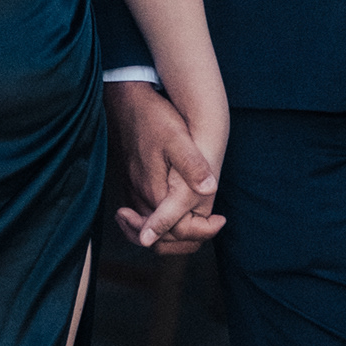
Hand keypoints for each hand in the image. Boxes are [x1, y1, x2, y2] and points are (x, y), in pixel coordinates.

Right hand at [106, 80, 226, 252]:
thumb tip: (210, 188)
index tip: (221, 219)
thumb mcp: (176, 138)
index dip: (205, 231)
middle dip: (188, 242)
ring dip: (173, 238)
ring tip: (198, 227)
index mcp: (155, 192)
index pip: (179, 232)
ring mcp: (133, 195)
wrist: (124, 103)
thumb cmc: (152, 118)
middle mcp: (141, 199)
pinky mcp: (131, 188)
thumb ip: (191, 165)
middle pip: (161, 243)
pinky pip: (143, 221)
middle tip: (212, 226)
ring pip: (150, 235)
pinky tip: (176, 216)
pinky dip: (160, 228)